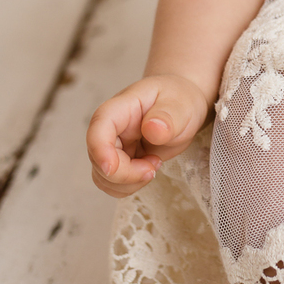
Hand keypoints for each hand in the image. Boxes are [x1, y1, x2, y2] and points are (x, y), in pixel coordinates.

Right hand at [86, 74, 210, 199]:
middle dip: (125, 174)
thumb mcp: (181, 105)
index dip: (100, 150)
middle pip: (99, 159)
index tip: (112, 168)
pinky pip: (114, 183)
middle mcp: (111, 128)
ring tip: (155, 163)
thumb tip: (151, 128)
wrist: (184, 103)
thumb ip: (167, 117)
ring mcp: (114, 146)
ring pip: (103, 177)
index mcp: (121, 108)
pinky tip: (150, 168)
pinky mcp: (121, 161)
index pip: (99, 127)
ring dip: (129, 182)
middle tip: (155, 166)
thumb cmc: (180, 99)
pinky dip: (131, 185)